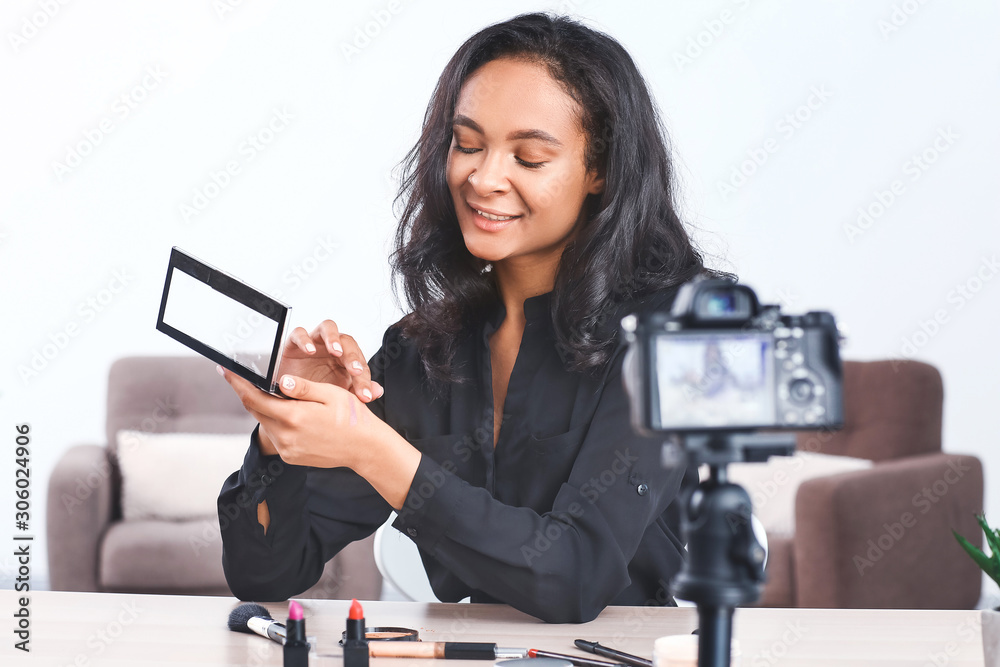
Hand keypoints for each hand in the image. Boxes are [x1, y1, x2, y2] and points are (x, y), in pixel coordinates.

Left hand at [221, 367, 388, 466]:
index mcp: (294, 417)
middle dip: (249, 393)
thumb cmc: (353, 418)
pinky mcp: (291, 457)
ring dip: (265, 408)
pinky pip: (277, 435)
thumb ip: (302, 388)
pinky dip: (278, 421)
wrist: (365, 449)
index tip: (224, 369)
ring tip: (275, 395)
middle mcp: (286, 436)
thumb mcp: (331, 394)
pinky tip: (291, 414)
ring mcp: (288, 449)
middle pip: (256, 410)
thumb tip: (280, 381)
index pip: (253, 397)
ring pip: (266, 422)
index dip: (237, 382)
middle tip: (245, 377)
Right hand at [277, 320, 382, 403]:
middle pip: (348, 342)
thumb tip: (378, 390)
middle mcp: (332, 348)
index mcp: (345, 360)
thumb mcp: (335, 395)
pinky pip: (300, 333)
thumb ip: (356, 391)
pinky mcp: (293, 342)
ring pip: (328, 328)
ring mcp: (314, 342)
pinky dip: (305, 339)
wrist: (287, 395)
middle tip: (355, 371)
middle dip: (353, 357)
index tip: (365, 395)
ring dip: (334, 338)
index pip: (360, 364)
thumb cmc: (313, 391)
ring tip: (336, 351)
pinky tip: (309, 350)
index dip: (364, 380)